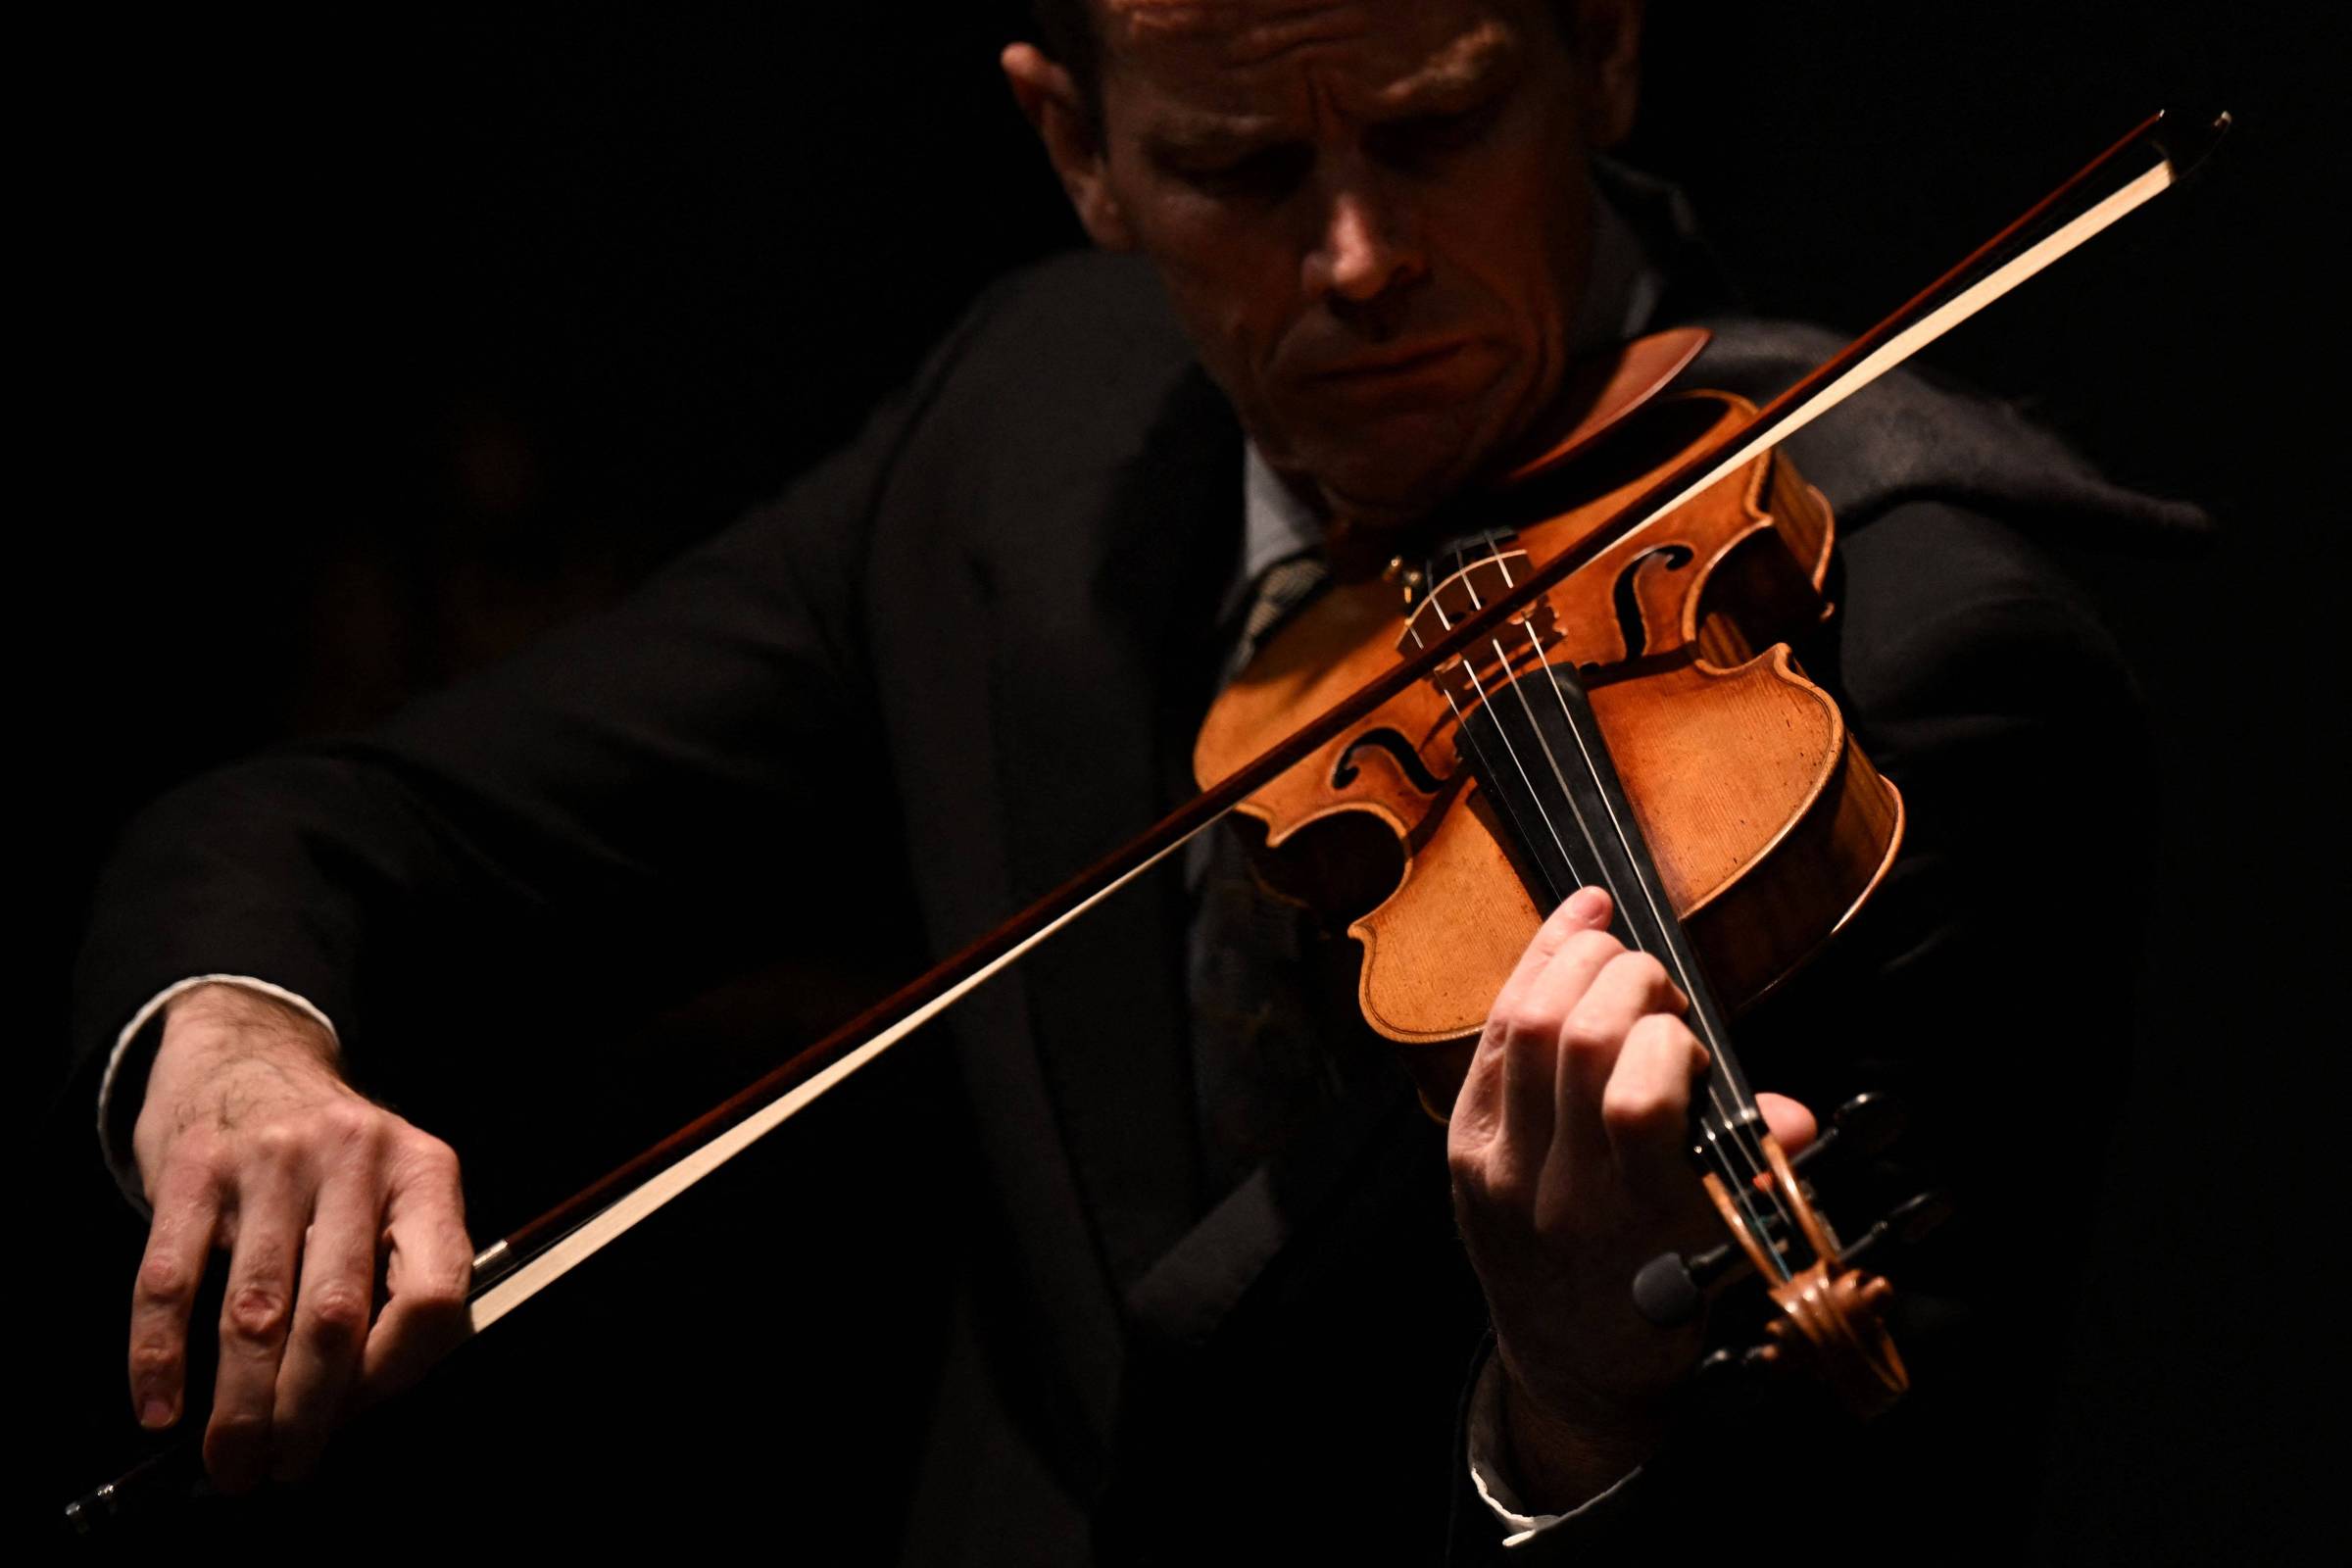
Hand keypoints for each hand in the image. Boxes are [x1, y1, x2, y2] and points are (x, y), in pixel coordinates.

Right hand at [127, 983, 472, 1490]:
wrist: (248, 1053)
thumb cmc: (332, 1155)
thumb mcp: (394, 1189)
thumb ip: (396, 1274)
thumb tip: (356, 1403)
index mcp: (425, 1173)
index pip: (434, 1291)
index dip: (397, 1372)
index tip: (361, 1416)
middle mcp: (355, 1159)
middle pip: (336, 1315)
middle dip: (307, 1411)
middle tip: (283, 1467)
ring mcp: (272, 1159)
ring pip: (255, 1310)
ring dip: (239, 1404)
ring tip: (232, 1458)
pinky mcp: (195, 1168)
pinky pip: (170, 1281)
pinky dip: (160, 1358)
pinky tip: (162, 1405)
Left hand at [1447, 888, 1813, 1508]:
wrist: (1574, 1362)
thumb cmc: (1663, 1296)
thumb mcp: (1726, 1247)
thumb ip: (1755, 1169)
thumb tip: (1791, 1116)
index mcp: (1637, 1222)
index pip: (1637, 1102)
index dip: (1668, 1040)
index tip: (1691, 1038)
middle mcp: (1557, 1192)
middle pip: (1573, 1039)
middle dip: (1626, 979)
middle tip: (1658, 989)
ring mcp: (1496, 1168)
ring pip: (1520, 1025)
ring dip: (1575, 963)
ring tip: (1615, 959)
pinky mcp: (1461, 1147)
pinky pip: (1490, 1037)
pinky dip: (1531, 971)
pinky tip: (1570, 934)